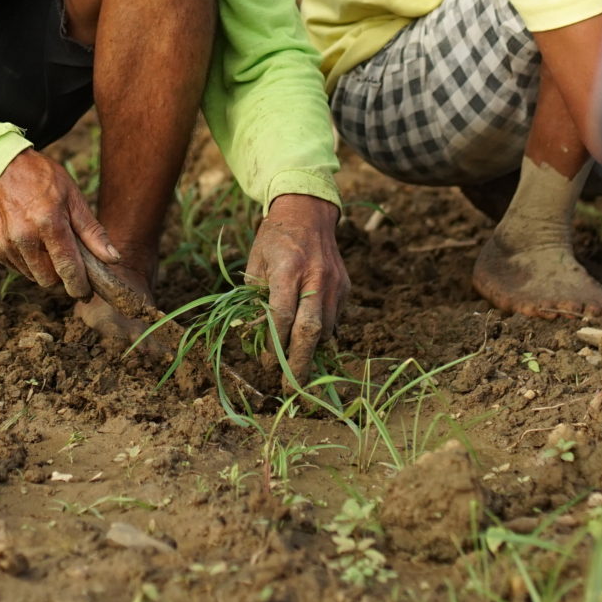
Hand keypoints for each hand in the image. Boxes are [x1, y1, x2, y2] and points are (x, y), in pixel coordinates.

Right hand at [0, 149, 145, 314]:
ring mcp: (5, 244)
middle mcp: (24, 237)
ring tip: (46, 244)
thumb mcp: (73, 198)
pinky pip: (17, 268)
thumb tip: (113, 258)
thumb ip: (92, 232)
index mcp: (48, 223)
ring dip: (43, 268)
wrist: (0, 166)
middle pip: (49, 280)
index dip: (79, 286)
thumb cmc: (42, 179)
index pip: (68, 268)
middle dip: (61, 276)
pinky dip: (27, 261)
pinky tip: (29, 241)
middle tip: (67, 260)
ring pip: (32, 276)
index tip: (86, 292)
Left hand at [246, 194, 348, 383]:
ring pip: (326, 330)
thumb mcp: (256, 263)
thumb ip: (255, 299)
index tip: (268, 362)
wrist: (309, 212)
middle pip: (311, 330)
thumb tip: (256, 338)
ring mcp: (335, 283)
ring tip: (296, 362)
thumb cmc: (274, 239)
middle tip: (292, 388)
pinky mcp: (346, 287)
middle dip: (301, 363)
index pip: (282, 315)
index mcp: (288, 269)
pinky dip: (322, 334)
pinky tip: (308, 336)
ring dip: (310, 350)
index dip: (275, 344)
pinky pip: (335, 320)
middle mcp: (316, 277)